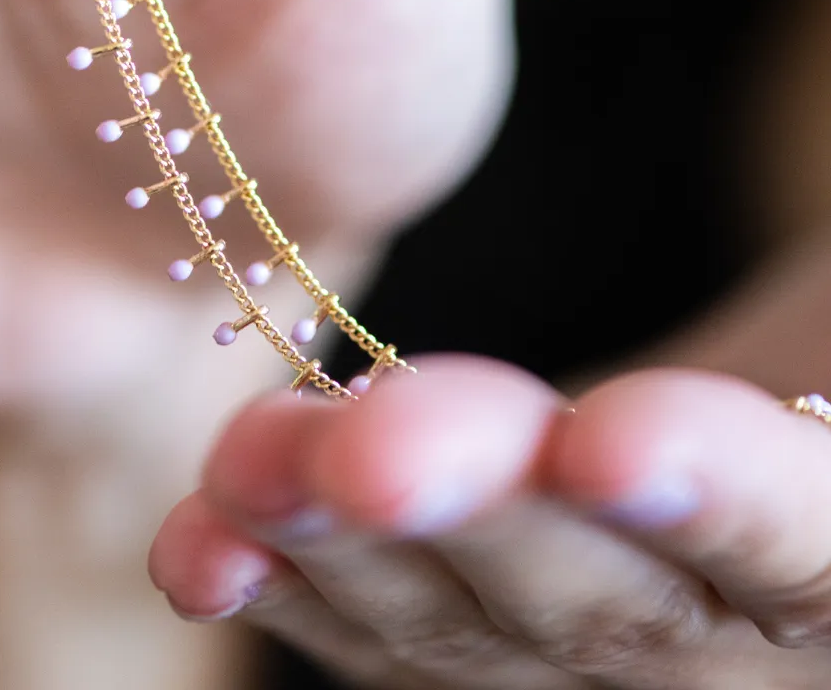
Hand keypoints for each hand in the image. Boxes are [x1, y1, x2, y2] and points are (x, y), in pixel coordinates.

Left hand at [151, 359, 830, 687]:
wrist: (787, 388)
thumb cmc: (814, 338)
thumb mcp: (827, 316)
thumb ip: (802, 345)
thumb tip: (754, 342)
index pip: (816, 538)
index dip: (731, 497)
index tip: (622, 436)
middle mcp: (749, 646)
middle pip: (621, 602)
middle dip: (483, 516)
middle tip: (369, 448)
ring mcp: (614, 658)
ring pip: (481, 630)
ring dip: (349, 552)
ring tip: (243, 478)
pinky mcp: (497, 635)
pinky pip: (398, 636)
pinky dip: (297, 589)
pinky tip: (202, 544)